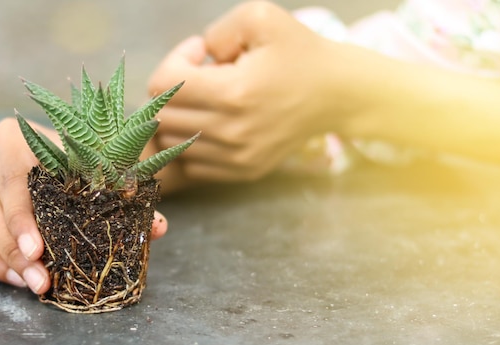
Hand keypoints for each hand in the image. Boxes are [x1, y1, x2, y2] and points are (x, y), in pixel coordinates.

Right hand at [0, 118, 168, 293]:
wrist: (48, 162)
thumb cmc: (77, 169)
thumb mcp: (99, 175)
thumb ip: (126, 198)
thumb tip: (157, 227)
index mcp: (18, 139)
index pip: (12, 176)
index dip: (21, 216)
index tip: (38, 250)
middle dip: (14, 250)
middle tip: (40, 281)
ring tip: (27, 283)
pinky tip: (9, 277)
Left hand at [148, 1, 346, 182]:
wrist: (337, 94)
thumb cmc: (298, 52)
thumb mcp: (260, 17)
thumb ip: (216, 31)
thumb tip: (196, 59)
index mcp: (233, 93)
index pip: (163, 84)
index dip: (174, 60)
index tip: (199, 53)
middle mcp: (231, 132)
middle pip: (162, 116)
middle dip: (171, 90)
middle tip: (198, 75)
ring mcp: (237, 157)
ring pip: (173, 143)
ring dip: (180, 117)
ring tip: (206, 98)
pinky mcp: (243, 171)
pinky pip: (192, 163)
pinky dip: (192, 143)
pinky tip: (213, 122)